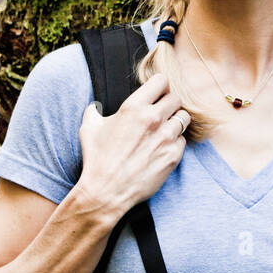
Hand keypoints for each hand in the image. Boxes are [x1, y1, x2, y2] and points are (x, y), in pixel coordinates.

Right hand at [77, 73, 190, 216]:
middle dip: (169, 103)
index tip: (157, 92)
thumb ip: (93, 111)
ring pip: (183, 118)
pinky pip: (182, 140)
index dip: (160, 86)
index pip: (161, 81)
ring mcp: (166, 137)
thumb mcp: (89, 129)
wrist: (106, 191)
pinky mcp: (174, 155)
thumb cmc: (96, 159)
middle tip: (161, 112)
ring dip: (174, 122)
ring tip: (163, 130)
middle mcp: (153, 119)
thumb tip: (95, 106)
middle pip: (176, 98)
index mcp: (133, 108)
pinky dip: (175, 142)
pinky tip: (162, 147)